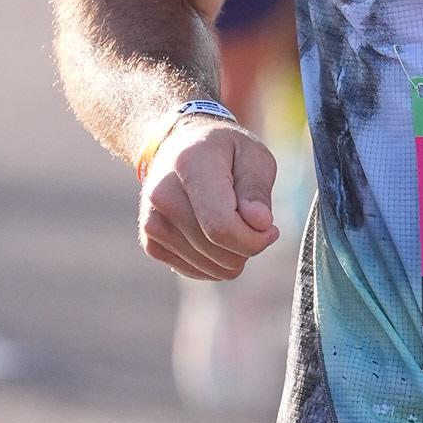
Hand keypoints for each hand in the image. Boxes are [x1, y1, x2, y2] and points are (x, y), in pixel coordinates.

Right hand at [139, 119, 279, 280]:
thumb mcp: (253, 157)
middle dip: (248, 246)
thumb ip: (257, 190)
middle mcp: (162, 195)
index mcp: (189, 165)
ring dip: (233, 255)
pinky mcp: (152, 243)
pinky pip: (198, 272)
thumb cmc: (225, 153)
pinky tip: (216, 235)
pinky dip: (216, 262)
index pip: (222, 227)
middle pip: (218, 251)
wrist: (181, 149)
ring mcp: (152, 222)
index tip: (270, 228)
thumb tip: (260, 223)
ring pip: (212, 268)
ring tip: (233, 225)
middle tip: (254, 224)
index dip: (255, 239)